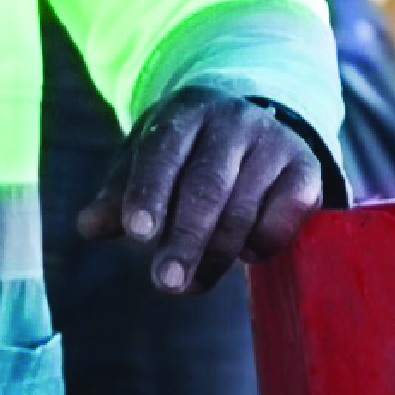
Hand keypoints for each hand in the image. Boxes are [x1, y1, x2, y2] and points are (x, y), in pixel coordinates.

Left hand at [75, 90, 327, 297]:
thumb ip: (117, 195)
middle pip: (207, 187)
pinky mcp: (307, 169)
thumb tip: (87, 227)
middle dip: (185, 240)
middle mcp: (233, 120)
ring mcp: (274, 142)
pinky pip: (283, 219)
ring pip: (244, 209)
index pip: (163, 151)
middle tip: (165, 284)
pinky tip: (243, 252)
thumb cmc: (184, 155)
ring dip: (216, 255)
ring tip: (191, 283)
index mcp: (185, 111)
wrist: (255, 128)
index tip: (137, 233)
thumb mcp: (146, 164)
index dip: (150, 192)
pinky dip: (260, 245)